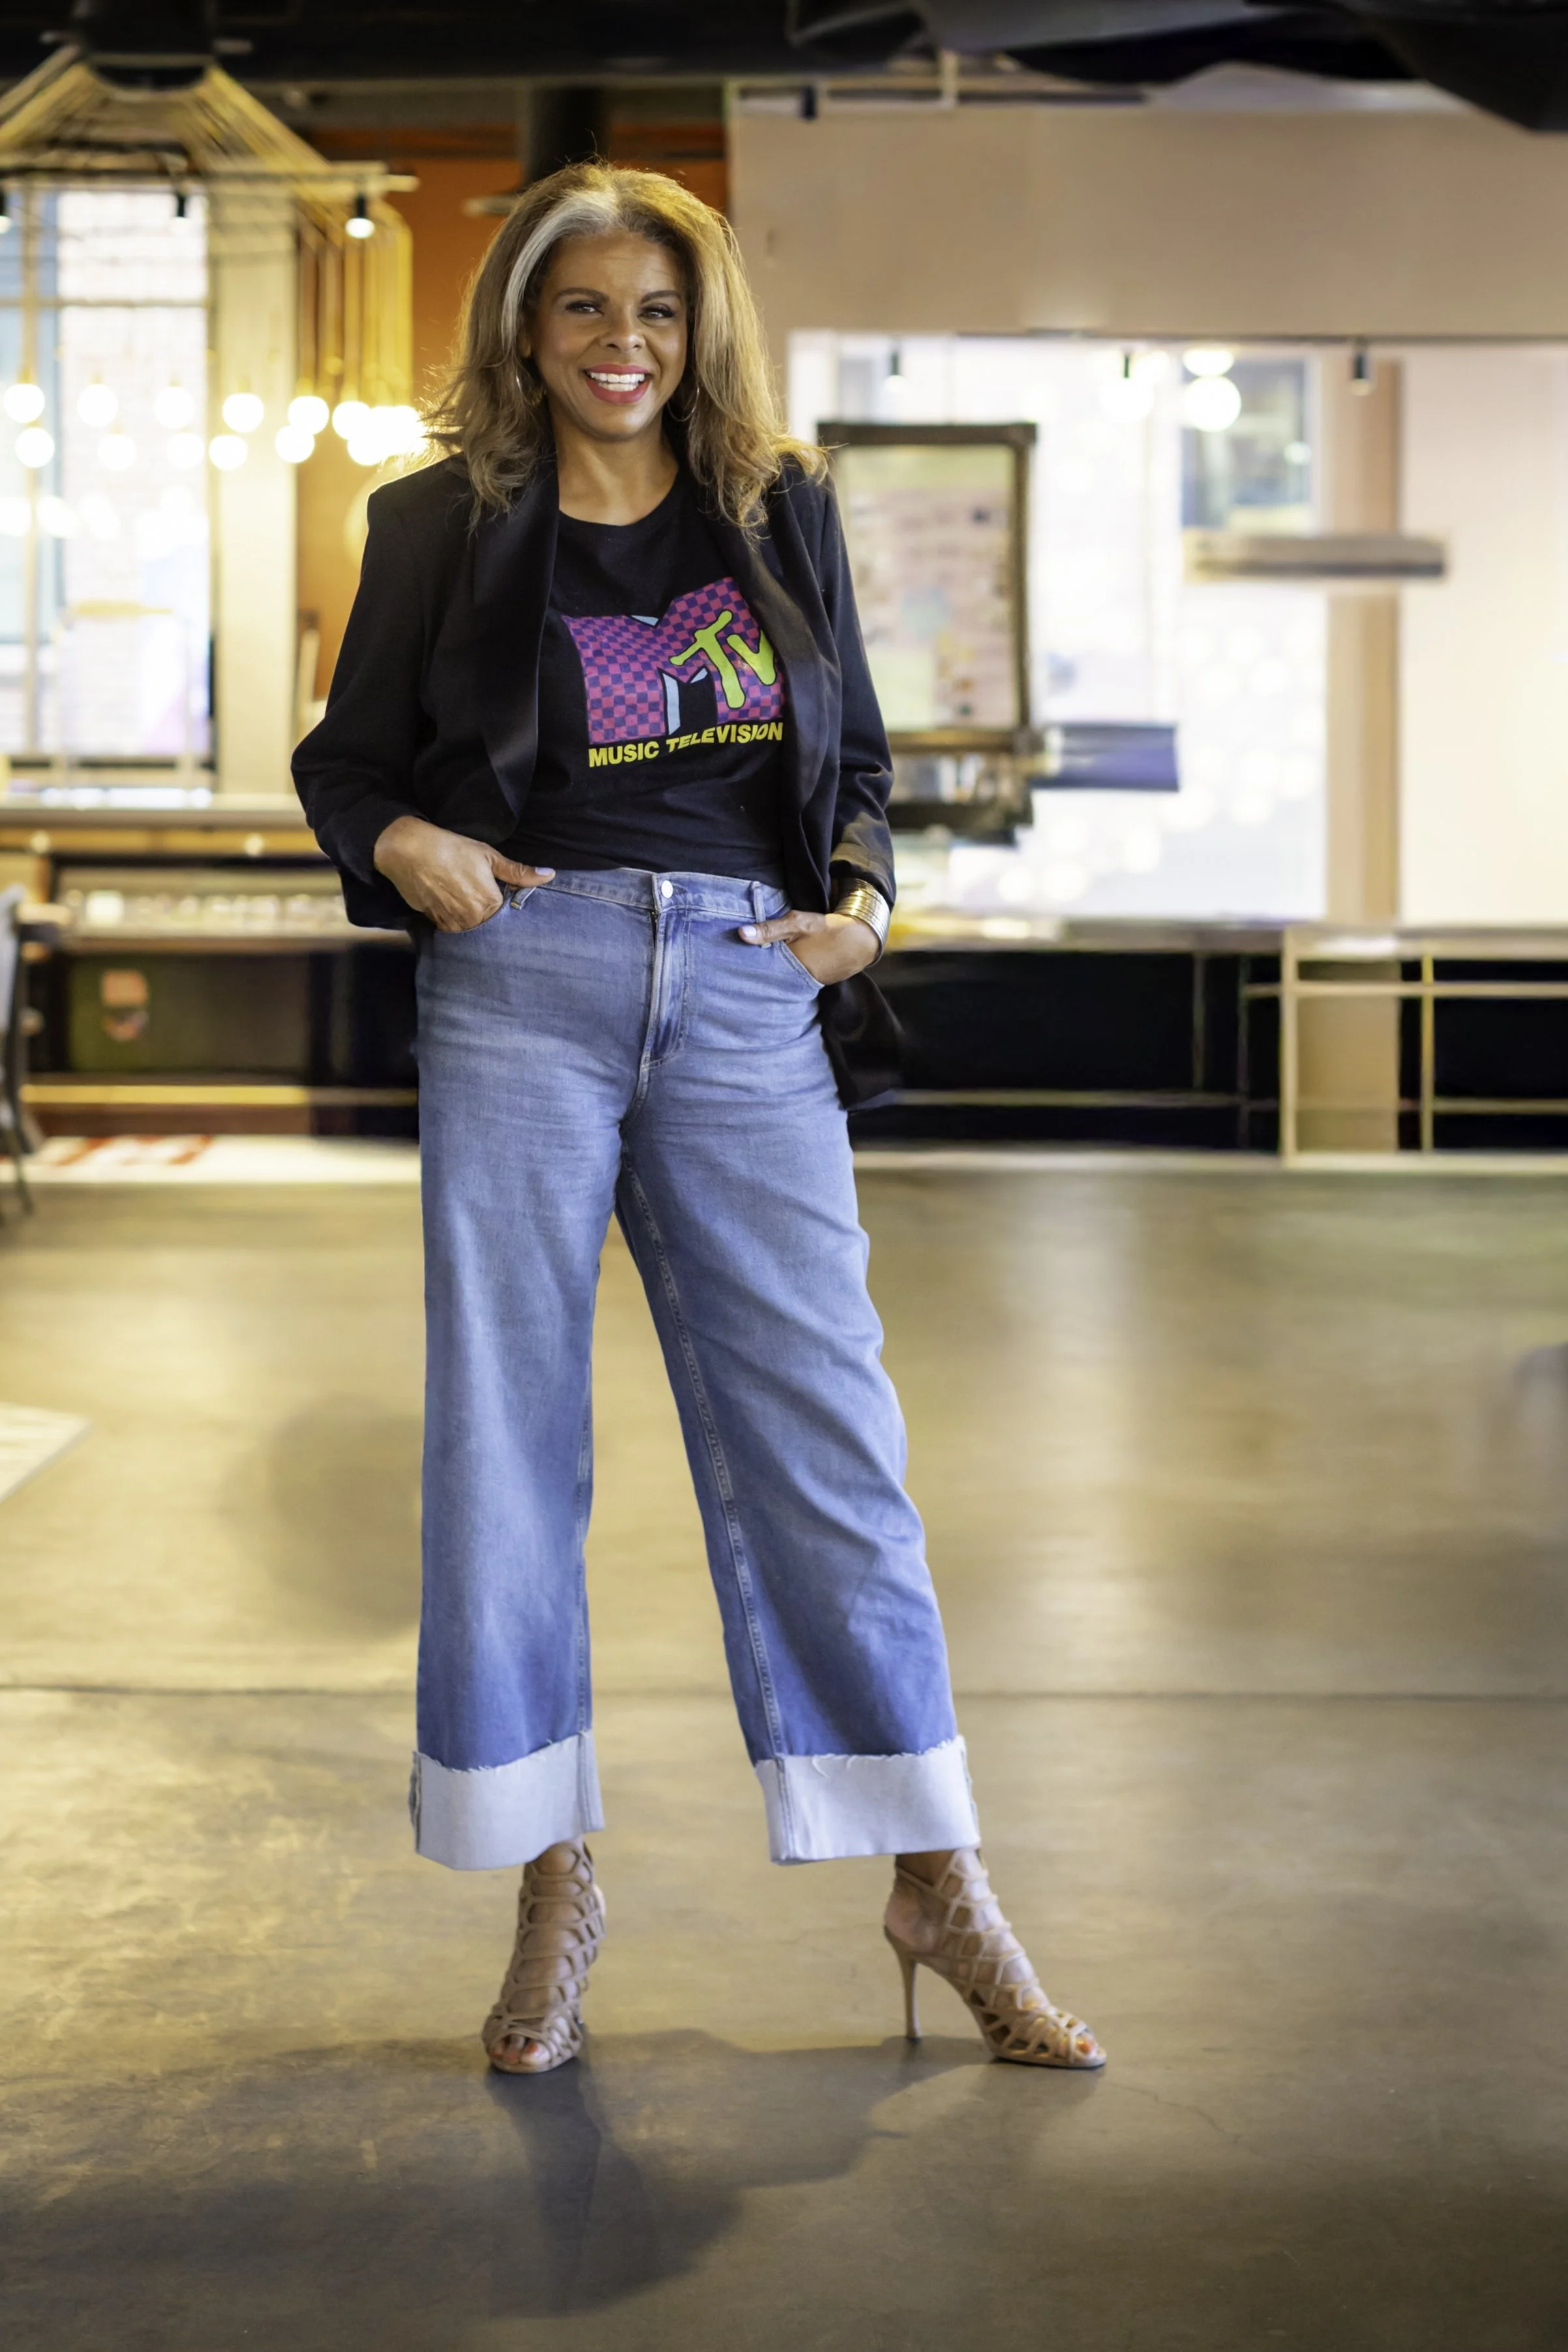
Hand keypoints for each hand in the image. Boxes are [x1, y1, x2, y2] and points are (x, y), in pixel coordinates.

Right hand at [373, 815, 553, 931]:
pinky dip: (454, 920)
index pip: (507, 914)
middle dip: (489, 914)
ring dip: (472, 919)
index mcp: (490, 903)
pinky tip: (451, 903)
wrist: (408, 850)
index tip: (498, 893)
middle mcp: (472, 919)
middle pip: (489, 925)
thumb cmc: (450, 849)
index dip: (504, 904)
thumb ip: (519, 872)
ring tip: (463, 898)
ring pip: (471, 929)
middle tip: (477, 893)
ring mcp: (452, 923)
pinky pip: (452, 928)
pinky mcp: (435, 922)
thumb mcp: (488, 856)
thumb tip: (550, 875)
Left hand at [738, 906, 880, 984]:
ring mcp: (805, 985)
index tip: (731, 956)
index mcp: (790, 965)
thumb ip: (770, 929)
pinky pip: (791, 982)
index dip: (746, 962)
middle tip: (738, 962)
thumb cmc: (827, 929)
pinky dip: (783, 975)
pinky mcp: (812, 985)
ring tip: (753, 966)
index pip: (759, 968)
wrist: (861, 941)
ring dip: (769, 973)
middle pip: (768, 977)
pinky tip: (777, 968)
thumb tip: (741, 934)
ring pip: (779, 980)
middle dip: (756, 970)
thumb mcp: (798, 923)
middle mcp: (796, 980)